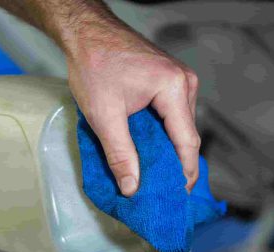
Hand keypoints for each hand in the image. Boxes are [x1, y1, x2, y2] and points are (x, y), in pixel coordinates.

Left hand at [65, 14, 200, 196]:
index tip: (176, 198)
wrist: (85, 31)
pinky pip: (173, 116)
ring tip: (153, 176)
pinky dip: (163, 135)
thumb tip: (132, 188)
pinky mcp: (170, 81)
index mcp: (175, 89)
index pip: (187, 142)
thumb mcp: (104, 115)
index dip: (183, 174)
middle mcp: (185, 83)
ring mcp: (180, 81)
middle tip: (161, 192)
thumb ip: (120, 155)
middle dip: (175, 165)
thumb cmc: (94, 64)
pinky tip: (149, 151)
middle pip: (186, 136)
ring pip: (180, 127)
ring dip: (168, 151)